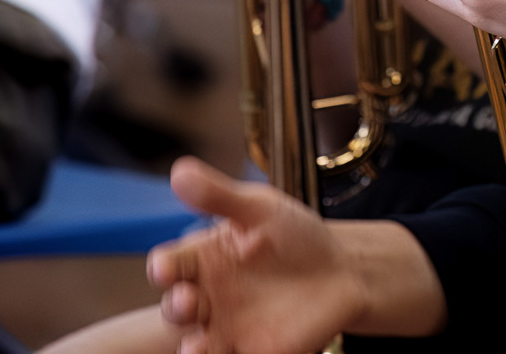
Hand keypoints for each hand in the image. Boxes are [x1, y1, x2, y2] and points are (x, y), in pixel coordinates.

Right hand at [147, 159, 365, 353]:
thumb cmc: (297, 237)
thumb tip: (179, 170)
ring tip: (196, 346)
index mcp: (203, 259)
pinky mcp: (250, 352)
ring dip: (192, 347)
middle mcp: (207, 297)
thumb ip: (220, 196)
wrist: (342, 270)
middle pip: (177, 307)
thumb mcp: (261, 209)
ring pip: (196, 344)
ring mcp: (225, 328)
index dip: (162, 267)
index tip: (164, 267)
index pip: (170, 265)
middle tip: (186, 301)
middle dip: (175, 307)